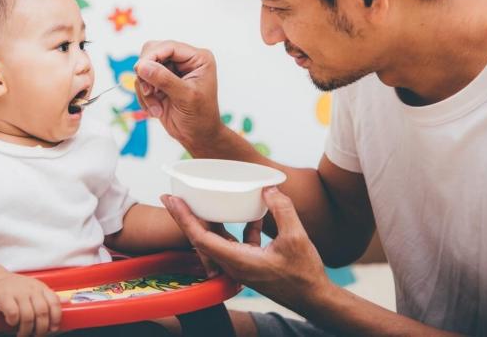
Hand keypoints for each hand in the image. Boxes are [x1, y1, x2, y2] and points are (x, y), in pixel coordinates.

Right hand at [0, 273, 61, 335]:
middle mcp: (32, 290)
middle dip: (41, 328)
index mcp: (41, 288)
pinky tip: (12, 323)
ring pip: (28, 316)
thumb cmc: (19, 288)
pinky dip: (13, 322)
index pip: (54, 302)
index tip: (53, 328)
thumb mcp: (37, 289)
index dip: (56, 317)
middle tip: (37, 334)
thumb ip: (50, 297)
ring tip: (23, 333)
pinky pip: (13, 313)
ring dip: (26, 329)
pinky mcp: (4, 297)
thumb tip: (67, 301)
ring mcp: (18, 293)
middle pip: (42, 312)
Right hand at [134, 40, 221, 148]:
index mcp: (198, 58)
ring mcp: (171, 71)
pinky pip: (141, 82)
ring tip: (157, 107)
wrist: (198, 136)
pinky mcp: (160, 82)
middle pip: (152, 52)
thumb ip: (164, 79)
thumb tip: (142, 66)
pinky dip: (144, 97)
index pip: (169, 46)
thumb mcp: (186, 97)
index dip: (152, 56)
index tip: (140, 69)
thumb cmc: (201, 118)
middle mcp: (184, 61)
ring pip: (144, 68)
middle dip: (147, 73)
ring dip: (146, 90)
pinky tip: (156, 110)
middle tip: (149, 91)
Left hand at [161, 187, 330, 313]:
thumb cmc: (304, 274)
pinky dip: (235, 227)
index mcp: (237, 260)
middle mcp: (232, 264)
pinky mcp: (249, 264)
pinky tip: (251, 214)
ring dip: (208, 221)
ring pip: (216, 240)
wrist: (315, 299)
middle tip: (173, 196)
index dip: (183, 217)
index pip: (200, 238)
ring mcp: (240, 265)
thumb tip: (269, 188)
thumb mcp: (296, 237)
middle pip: (200, 238)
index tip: (172, 200)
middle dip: (185, 217)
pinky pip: (233, 243)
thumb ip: (282, 209)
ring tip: (201, 200)